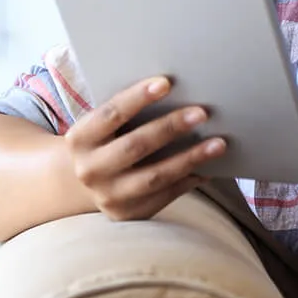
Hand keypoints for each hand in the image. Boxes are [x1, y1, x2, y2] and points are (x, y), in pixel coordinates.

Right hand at [64, 76, 226, 220]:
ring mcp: (108, 196)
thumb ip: (127, 112)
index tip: (166, 83)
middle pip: (135, 146)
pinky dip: (188, 180)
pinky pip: (164, 196)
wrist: (86, 181)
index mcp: (79, 139)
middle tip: (202, 113)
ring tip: (218, 143)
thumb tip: (174, 92)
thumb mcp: (103, 125)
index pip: (111, 114)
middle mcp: (89, 170)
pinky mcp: (128, 214)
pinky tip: (209, 167)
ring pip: (155, 176)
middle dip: (170, 127)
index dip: (137, 97)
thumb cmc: (105, 139)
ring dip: (190, 158)